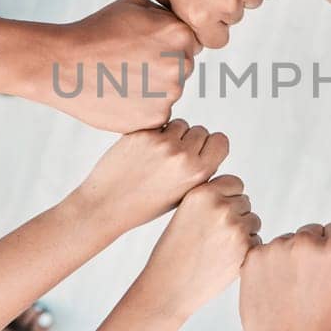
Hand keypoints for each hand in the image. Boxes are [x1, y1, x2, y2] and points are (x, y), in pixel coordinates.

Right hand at [33, 0, 198, 130]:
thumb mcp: (134, 4)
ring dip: (153, 87)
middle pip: (182, 67)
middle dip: (163, 65)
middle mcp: (180, 65)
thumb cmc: (96, 31)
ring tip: (121, 78)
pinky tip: (120, 95)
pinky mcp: (155, 118)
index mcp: (179, 33)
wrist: (63, 65)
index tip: (143, 45)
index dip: (166, 43)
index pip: (190, 42)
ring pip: (170, 91)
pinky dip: (142, 107)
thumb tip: (181, 26)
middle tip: (130, 62)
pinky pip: (157, 112)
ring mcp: (169, 94)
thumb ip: (165, 14)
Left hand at [76, 121, 229, 232]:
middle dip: (190, 141)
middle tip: (173, 158)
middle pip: (201, 131)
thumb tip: (207, 144)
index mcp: (199, 173)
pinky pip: (159, 124)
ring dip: (173, 134)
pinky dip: (155, 133)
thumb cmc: (146, 204)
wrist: (109, 206)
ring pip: (180, 124)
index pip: (221, 141)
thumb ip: (199, 170)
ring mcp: (163, 144)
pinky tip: (144, 151)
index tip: (199, 154)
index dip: (210, 146)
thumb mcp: (184, 194)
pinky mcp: (144, 135)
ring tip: (158, 155)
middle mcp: (184, 157)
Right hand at [142, 174, 260, 318]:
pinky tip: (223, 259)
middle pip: (246, 202)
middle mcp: (220, 206)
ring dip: (243, 232)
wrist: (169, 286)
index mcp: (202, 193)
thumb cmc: (174, 251)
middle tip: (213, 235)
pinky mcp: (245, 248)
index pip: (235, 183)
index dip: (227, 198)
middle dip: (235, 216)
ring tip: (217, 247)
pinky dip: (245, 250)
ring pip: (254, 221)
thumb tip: (238, 194)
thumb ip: (210, 198)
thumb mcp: (185, 212)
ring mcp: (235, 227)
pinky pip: (257, 241)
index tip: (214, 214)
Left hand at [240, 222, 330, 330]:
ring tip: (292, 291)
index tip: (329, 274)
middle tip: (310, 284)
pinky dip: (269, 267)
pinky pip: (265, 253)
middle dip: (313, 251)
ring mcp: (277, 248)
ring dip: (290, 258)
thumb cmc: (328, 326)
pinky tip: (275, 290)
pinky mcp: (253, 258)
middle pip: (312, 233)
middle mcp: (306, 241)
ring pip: (287, 242)